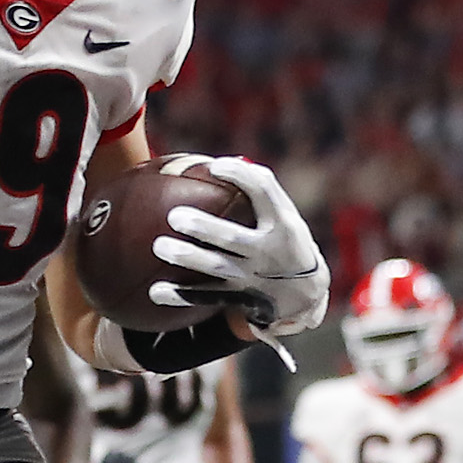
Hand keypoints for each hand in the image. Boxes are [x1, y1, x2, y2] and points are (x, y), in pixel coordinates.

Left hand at [148, 157, 331, 334]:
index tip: (215, 166)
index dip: (240, 177)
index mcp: (284, 224)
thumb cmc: (285, 240)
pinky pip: (208, 297)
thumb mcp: (284, 216)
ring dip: (188, 258)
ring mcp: (256, 278)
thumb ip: (258, 192)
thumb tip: (209, 162)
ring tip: (159, 246)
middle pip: (234, 239)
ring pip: (218, 268)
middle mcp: (271, 252)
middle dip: (204, 228)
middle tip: (174, 216)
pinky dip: (182, 296)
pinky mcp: (241, 299)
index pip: (264, 193)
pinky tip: (155, 291)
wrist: (307, 294)